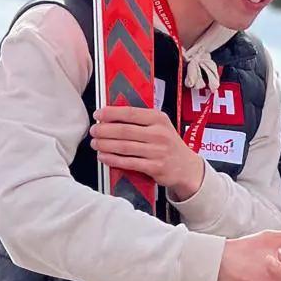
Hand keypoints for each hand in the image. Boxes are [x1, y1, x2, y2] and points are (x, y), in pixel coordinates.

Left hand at [91, 106, 205, 198]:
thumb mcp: (160, 126)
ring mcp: (157, 151)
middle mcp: (159, 134)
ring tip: (95, 143)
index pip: (130, 113)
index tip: (98, 114)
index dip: (111, 113)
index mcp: (158, 119)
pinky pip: (129, 162)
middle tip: (93, 130)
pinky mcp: (155, 167)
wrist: (187, 167)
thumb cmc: (168, 144)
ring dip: (105, 145)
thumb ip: (140, 120)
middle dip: (104, 130)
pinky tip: (103, 157)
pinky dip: (113, 159)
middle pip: (124, 130)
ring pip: (124, 147)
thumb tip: (111, 116)